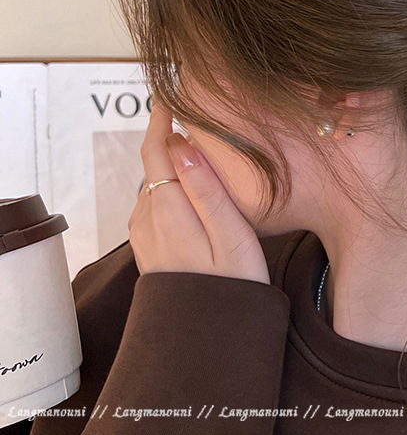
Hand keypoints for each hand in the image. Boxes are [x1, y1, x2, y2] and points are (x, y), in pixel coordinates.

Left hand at [128, 94, 270, 283]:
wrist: (207, 341)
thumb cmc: (232, 286)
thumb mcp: (231, 235)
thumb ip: (207, 188)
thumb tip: (181, 143)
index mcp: (167, 208)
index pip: (155, 150)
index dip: (162, 118)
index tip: (173, 93)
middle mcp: (147, 216)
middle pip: (154, 164)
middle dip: (169, 138)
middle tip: (194, 115)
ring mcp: (144, 233)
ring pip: (155, 183)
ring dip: (171, 164)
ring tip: (199, 149)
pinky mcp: (149, 246)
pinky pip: (157, 203)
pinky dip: (171, 187)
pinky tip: (193, 190)